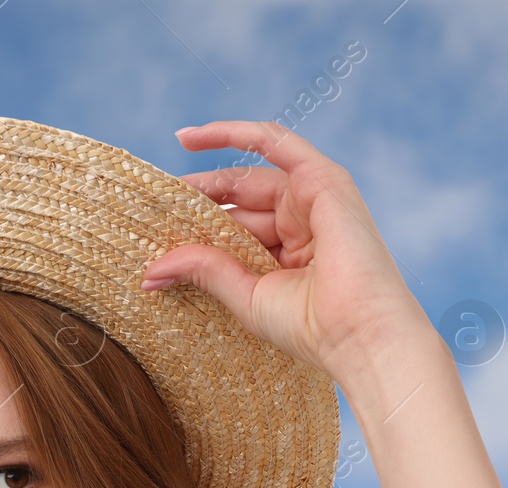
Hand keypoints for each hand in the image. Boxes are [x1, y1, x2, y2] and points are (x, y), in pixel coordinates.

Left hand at [140, 120, 439, 387]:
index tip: (154, 232)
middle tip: (154, 208)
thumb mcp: (244, 295)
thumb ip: (204, 271)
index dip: (198, 225)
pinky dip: (236, 132)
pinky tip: (191, 137)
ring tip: (165, 189)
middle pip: (238, 200)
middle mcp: (301, 222)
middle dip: (196, 201)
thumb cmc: (310, 328)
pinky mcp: (323, 179)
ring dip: (206, 180)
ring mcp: (313, 198)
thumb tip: (150, 271)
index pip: (235, 226)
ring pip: (248, 177)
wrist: (357, 334)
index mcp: (287, 251)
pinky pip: (275, 142)